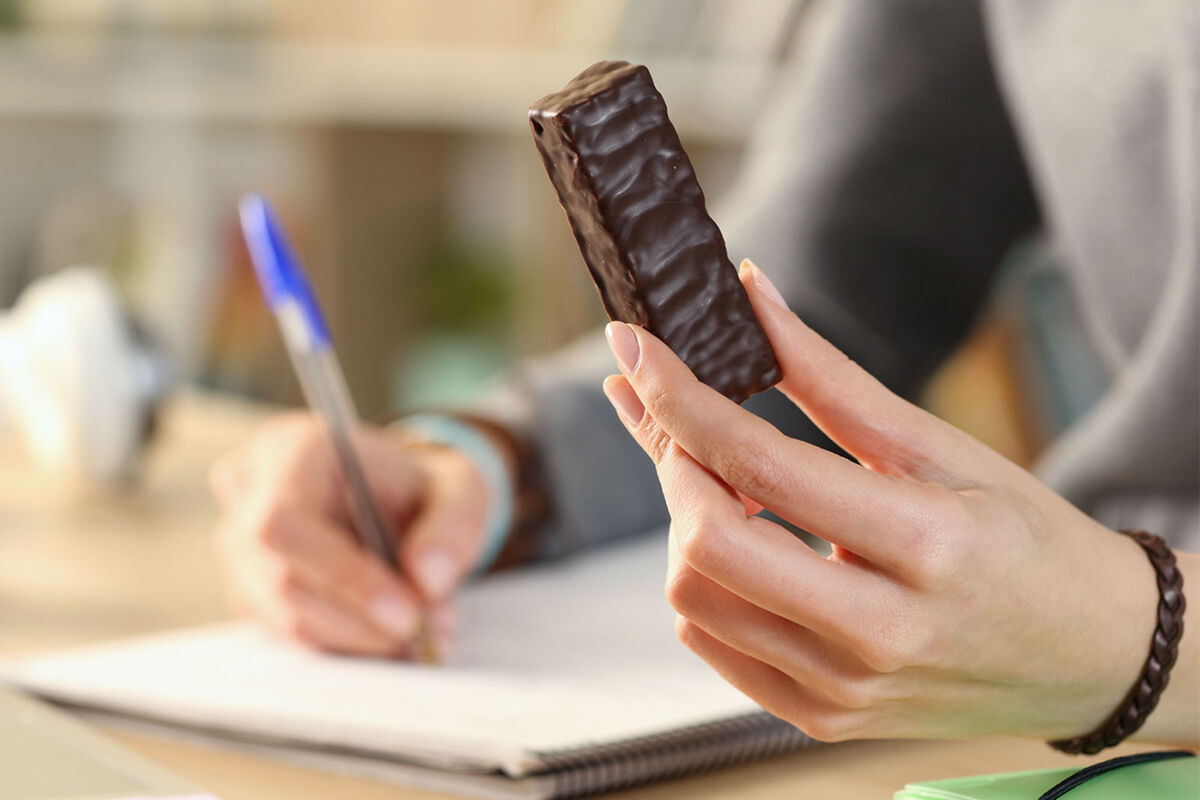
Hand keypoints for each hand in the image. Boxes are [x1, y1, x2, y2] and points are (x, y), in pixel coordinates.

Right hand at [210, 413, 494, 656]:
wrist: (400, 504)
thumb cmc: (421, 488)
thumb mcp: (460, 489)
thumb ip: (454, 526)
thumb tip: (429, 579)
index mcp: (290, 448)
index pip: (285, 522)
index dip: (342, 575)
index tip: (406, 613)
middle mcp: (250, 495)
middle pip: (281, 578)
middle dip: (360, 618)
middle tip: (428, 630)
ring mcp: (241, 550)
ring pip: (285, 617)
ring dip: (360, 638)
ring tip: (426, 632)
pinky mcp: (252, 594)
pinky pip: (292, 636)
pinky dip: (348, 647)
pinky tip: (395, 638)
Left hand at [600, 259, 1194, 743]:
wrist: (1089, 654)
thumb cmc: (1024, 538)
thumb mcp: (940, 446)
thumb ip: (833, 378)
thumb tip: (752, 298)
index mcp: (926, 543)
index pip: (760, 465)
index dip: (679, 397)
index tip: (632, 346)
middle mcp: (880, 632)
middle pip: (706, 543)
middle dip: (671, 463)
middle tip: (682, 420)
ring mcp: (846, 689)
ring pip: (694, 599)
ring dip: (683, 522)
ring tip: (720, 481)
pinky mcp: (823, 716)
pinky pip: (712, 645)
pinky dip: (702, 581)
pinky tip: (738, 541)